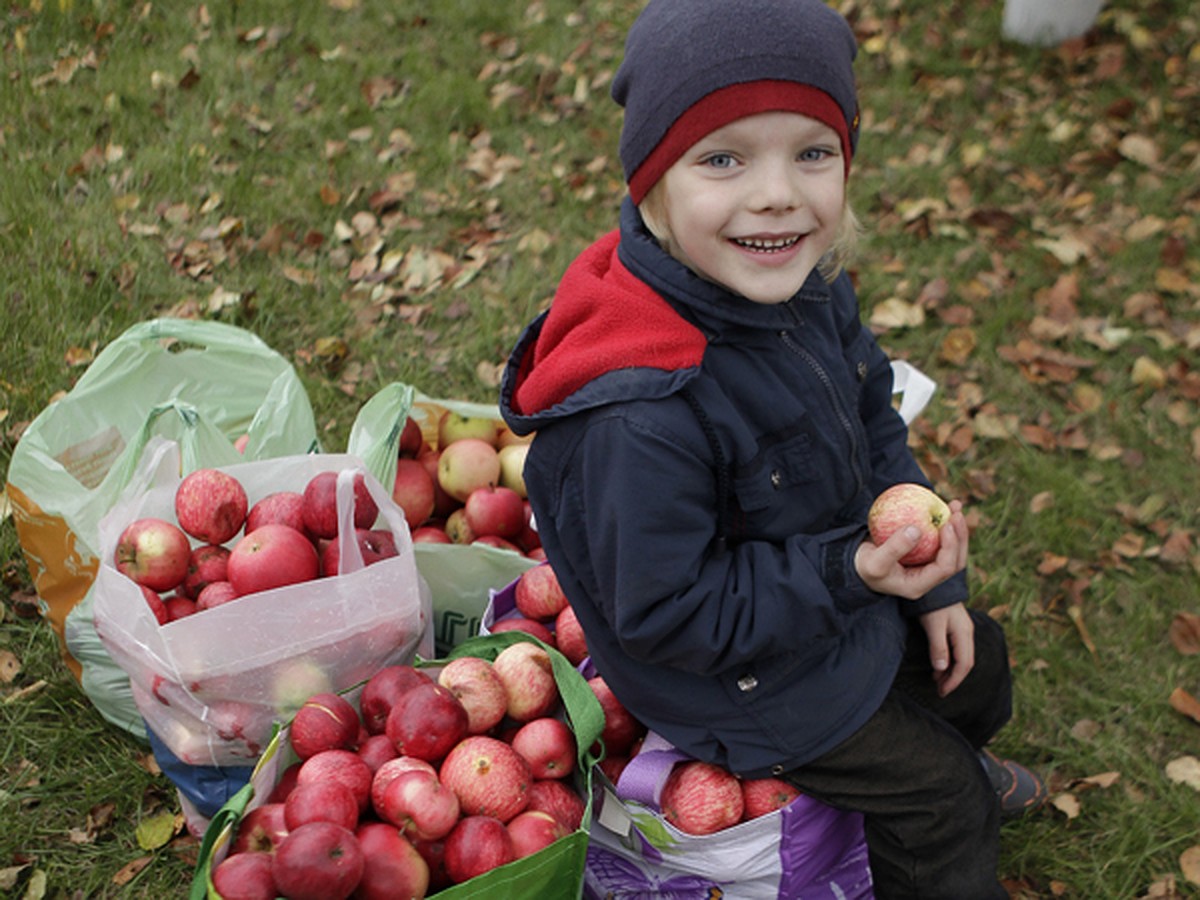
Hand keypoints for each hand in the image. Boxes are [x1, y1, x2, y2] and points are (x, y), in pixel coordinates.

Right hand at [854, 500, 968, 599]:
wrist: (856, 565)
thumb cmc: (863, 566)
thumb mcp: (874, 560)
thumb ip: (894, 548)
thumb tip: (917, 529)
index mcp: (919, 585)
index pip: (945, 568)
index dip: (951, 546)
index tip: (946, 524)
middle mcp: (927, 578)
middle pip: (955, 560)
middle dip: (960, 537)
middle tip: (956, 513)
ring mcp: (926, 566)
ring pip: (951, 550)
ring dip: (956, 528)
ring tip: (954, 505)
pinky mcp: (922, 554)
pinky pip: (939, 539)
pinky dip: (943, 524)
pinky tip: (942, 506)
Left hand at [919, 602, 974, 695]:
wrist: (933, 581)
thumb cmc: (932, 603)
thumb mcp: (933, 625)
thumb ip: (938, 647)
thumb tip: (942, 669)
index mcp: (964, 634)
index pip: (964, 664)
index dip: (954, 680)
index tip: (942, 692)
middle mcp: (967, 632)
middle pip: (965, 662)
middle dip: (953, 678)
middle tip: (940, 690)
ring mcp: (962, 629)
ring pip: (961, 656)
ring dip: (950, 670)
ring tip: (937, 681)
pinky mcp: (955, 626)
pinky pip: (956, 649)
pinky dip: (948, 660)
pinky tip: (939, 665)